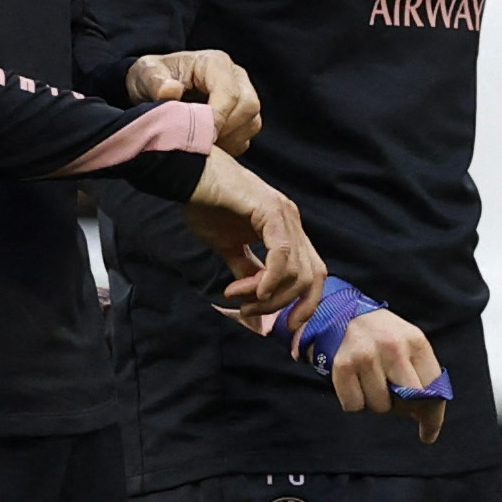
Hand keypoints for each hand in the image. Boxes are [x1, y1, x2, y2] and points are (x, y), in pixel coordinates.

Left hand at [126, 50, 263, 155]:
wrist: (152, 86)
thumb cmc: (150, 77)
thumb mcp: (145, 74)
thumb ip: (155, 82)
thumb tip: (171, 90)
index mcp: (214, 63)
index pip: (230, 93)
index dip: (217, 118)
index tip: (198, 136)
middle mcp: (235, 76)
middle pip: (249, 106)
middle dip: (225, 129)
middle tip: (199, 141)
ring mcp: (242, 94)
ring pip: (252, 122)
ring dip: (229, 140)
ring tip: (201, 144)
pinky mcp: (242, 115)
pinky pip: (247, 136)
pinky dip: (230, 146)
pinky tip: (207, 145)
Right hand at [185, 151, 326, 325]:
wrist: (188, 174)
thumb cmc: (205, 204)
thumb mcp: (228, 247)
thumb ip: (246, 272)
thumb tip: (255, 303)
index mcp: (287, 230)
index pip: (313, 274)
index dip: (307, 304)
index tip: (288, 327)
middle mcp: (293, 222)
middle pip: (310, 278)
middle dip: (283, 305)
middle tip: (249, 312)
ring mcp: (285, 215)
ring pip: (297, 272)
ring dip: (268, 295)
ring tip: (238, 297)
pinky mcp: (271, 211)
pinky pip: (282, 255)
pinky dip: (270, 279)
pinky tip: (251, 290)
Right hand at [328, 307, 446, 443]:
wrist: (336, 308)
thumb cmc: (377, 333)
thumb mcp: (404, 342)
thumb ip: (418, 374)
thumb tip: (425, 418)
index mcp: (416, 340)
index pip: (433, 388)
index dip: (432, 416)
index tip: (428, 433)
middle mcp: (393, 346)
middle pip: (409, 401)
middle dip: (403, 409)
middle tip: (394, 403)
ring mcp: (367, 355)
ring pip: (380, 407)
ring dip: (375, 403)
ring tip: (369, 383)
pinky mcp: (342, 365)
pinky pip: (354, 405)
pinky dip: (353, 401)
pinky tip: (353, 384)